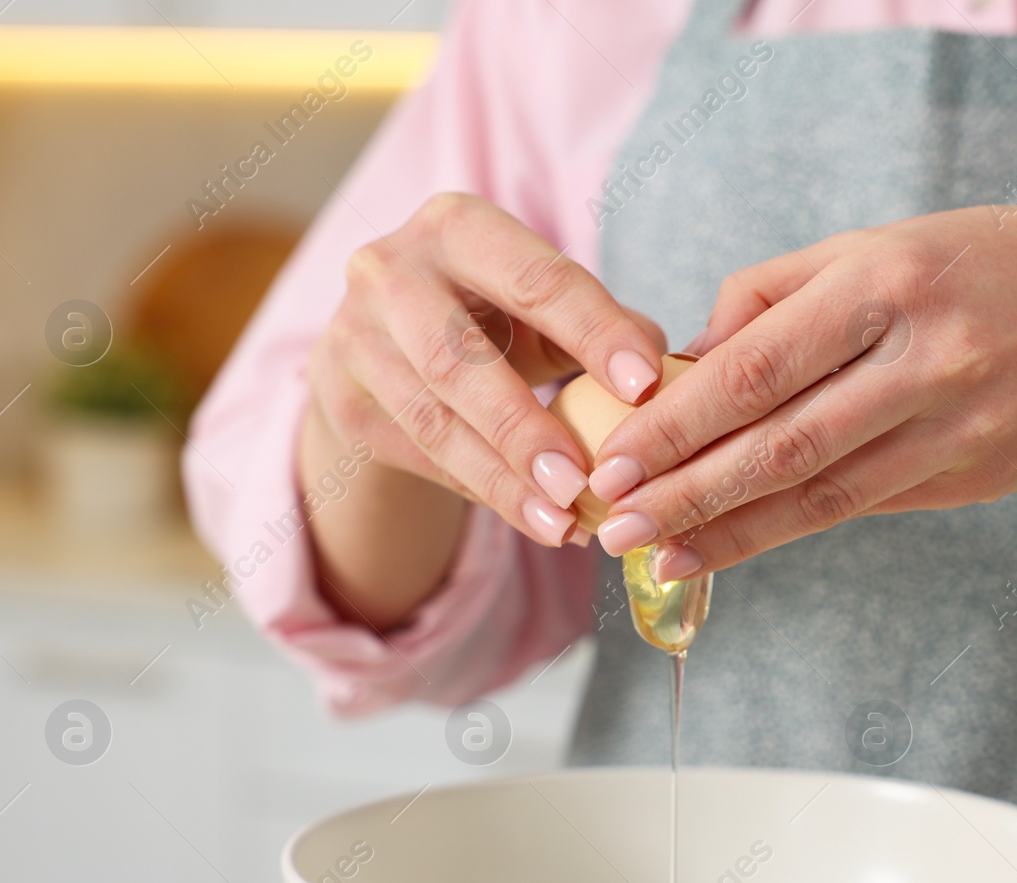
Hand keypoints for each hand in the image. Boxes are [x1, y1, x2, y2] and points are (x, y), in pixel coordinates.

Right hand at [308, 192, 665, 549]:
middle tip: (586, 481)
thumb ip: (602, 323)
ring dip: (504, 479)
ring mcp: (355, 340)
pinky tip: (540, 522)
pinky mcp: (343, 404)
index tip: (647, 384)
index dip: (594, 330)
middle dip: (525, 426)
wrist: (379, 343)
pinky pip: (421, 458)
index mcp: (457, 226)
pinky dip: (485, 494)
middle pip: (458, 359)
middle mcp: (390, 273)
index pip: (534, 280)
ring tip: (566, 523)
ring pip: (434, 422)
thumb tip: (673, 366)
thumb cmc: (488, 315)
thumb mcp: (539, 304)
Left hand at [589, 207, 1016, 575]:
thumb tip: (688, 358)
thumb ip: (777, 294)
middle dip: (687, 491)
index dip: (676, 423)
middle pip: (782, 443)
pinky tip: (733, 549)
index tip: (614, 458)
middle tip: (613, 525)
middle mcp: (926, 359)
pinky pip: (865, 508)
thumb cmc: (986, 264)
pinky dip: (790, 533)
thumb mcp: (881, 244)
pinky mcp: (974, 477)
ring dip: (730, 532)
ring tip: (657, 556)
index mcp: (888, 282)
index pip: (758, 367)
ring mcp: (958, 428)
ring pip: (822, 494)